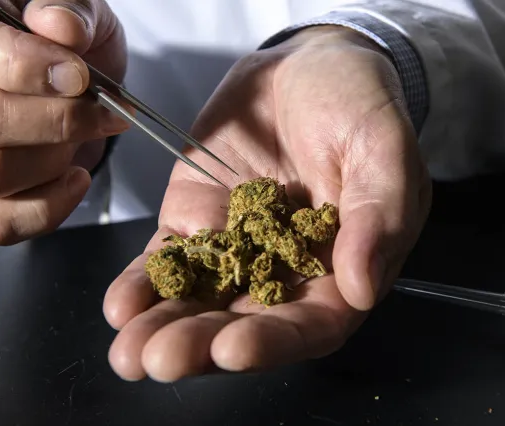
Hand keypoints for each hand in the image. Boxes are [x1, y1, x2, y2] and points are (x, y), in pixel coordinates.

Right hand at [0, 0, 127, 244]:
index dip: (29, 68)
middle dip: (57, 122)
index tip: (79, 76)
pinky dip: (47, 209)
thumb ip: (71, 11)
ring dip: (56, 159)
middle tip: (102, 113)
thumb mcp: (79, 13)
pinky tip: (75, 179)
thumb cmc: (72, 49)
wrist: (75, 89)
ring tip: (84, 137)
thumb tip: (61, 26)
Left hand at [104, 26, 431, 381]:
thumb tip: (362, 288)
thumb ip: (380, 216)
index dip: (273, 341)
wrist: (308, 67)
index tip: (233, 347)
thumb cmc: (358, 105)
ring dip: (163, 327)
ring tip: (129, 352)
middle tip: (161, 359)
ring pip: (200, 298)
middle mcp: (285, 269)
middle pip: (245, 321)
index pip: (310, 322)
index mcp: (339, 268)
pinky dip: (144, 282)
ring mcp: (236, 247)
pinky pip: (169, 258)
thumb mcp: (383, 149)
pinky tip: (121, 305)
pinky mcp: (198, 220)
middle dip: (202, 345)